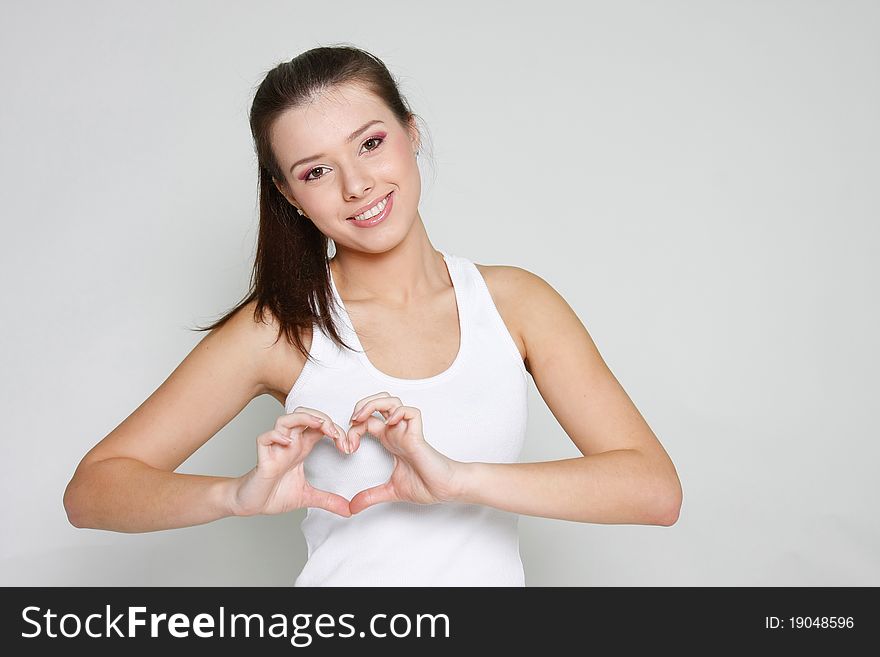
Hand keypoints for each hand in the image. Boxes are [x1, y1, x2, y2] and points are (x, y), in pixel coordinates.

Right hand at [231, 407, 351, 517]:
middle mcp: (289, 444)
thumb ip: (328, 501)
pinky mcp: (262, 459)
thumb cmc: (274, 494)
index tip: (348, 447)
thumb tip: (349, 511)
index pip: (319, 427)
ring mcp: (275, 449)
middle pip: (304, 415)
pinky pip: (265, 439)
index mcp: (301, 448)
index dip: (336, 430)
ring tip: (319, 426)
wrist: (250, 505)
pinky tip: (287, 443)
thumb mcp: (308, 497)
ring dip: (303, 418)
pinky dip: (275, 436)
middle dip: (322, 418)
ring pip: (285, 420)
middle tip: (336, 433)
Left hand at [344, 393, 464, 514]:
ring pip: (392, 401)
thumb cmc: (426, 485)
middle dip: (361, 406)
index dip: (353, 429)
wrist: (444, 490)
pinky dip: (398, 412)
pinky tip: (389, 423)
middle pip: (378, 402)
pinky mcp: (418, 436)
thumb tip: (352, 508)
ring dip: (374, 404)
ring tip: (363, 417)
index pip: (367, 421)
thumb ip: (370, 497)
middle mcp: (397, 432)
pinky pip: (410, 412)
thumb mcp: (389, 491)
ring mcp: (407, 432)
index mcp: (389, 440)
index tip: (347, 448)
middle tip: (352, 421)